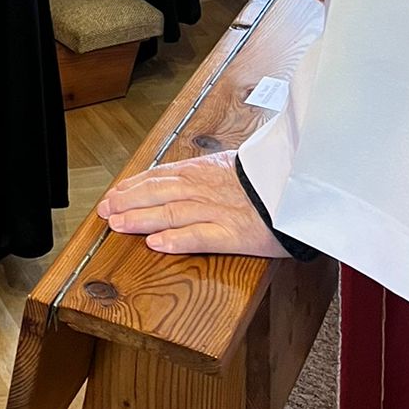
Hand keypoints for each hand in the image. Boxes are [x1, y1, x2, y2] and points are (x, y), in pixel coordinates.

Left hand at [97, 151, 288, 257]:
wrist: (303, 183)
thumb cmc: (271, 176)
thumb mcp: (235, 164)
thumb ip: (209, 170)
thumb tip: (189, 173)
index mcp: (204, 169)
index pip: (159, 176)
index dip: (134, 186)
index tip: (114, 194)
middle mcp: (204, 188)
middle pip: (157, 193)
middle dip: (128, 202)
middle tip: (105, 211)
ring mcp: (217, 211)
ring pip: (170, 213)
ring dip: (141, 219)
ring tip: (118, 225)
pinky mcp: (234, 234)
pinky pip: (200, 237)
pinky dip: (176, 240)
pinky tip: (156, 244)